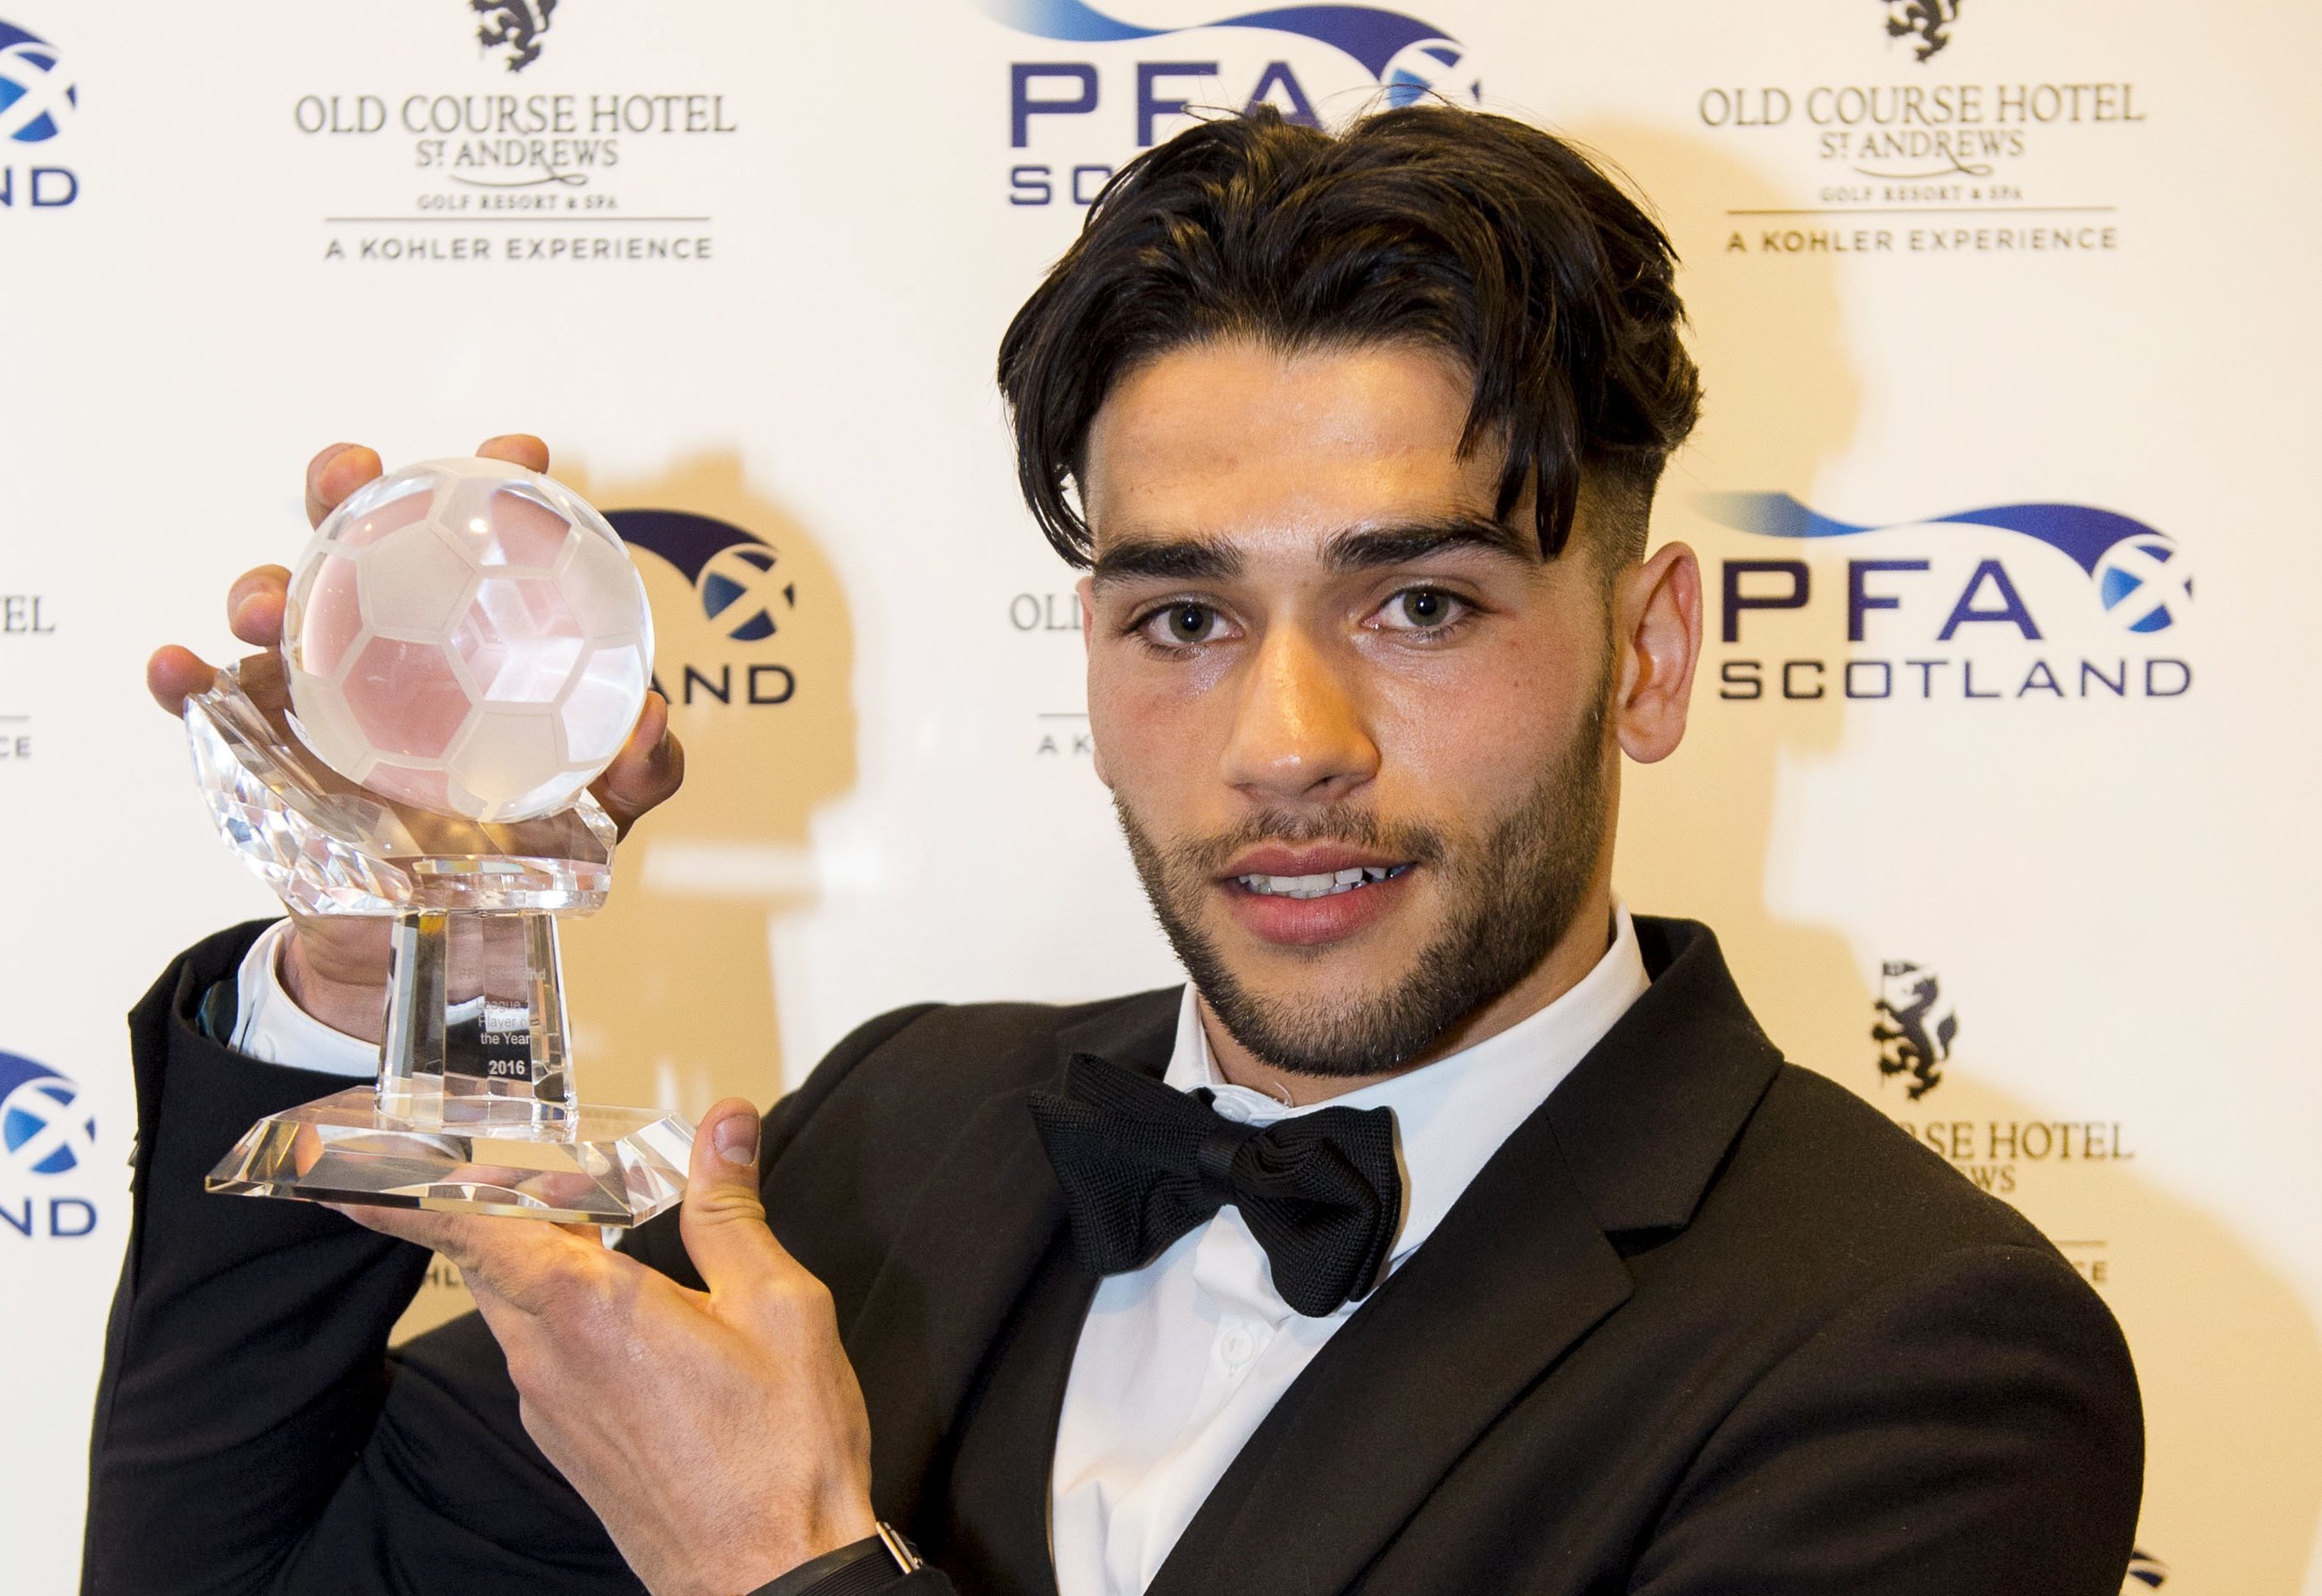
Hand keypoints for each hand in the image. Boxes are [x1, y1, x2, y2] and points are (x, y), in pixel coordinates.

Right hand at [148, 436, 685, 1042]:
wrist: (441, 936)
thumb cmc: (522, 845)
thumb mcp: (597, 811)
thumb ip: (638, 769)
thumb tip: (653, 720)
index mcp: (476, 627)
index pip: (485, 533)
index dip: (498, 478)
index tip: (516, 456)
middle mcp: (394, 633)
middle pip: (359, 533)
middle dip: (346, 484)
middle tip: (355, 477)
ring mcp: (320, 679)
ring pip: (277, 602)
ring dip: (260, 586)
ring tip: (262, 607)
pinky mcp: (261, 737)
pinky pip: (210, 701)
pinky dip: (186, 679)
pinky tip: (179, 669)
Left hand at [337, 1102, 878, 1595]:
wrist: (770, 1576)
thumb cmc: (779, 1452)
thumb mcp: (776, 1304)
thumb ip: (731, 1209)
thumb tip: (724, 1126)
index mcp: (591, 1306)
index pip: (470, 1230)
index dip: (408, 1195)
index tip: (355, 1173)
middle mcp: (550, 1358)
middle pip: (489, 1260)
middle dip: (505, 1206)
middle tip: (555, 1170)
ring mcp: (552, 1408)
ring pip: (517, 1309)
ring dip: (542, 1257)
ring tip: (606, 1225)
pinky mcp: (570, 1445)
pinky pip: (542, 1355)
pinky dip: (562, 1312)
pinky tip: (629, 1311)